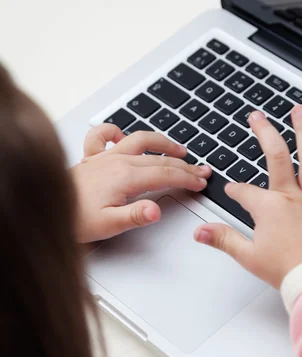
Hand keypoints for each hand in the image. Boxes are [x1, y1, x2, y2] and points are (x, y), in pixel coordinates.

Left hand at [71, 124, 210, 242]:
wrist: (46, 208)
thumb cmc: (76, 219)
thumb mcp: (108, 225)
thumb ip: (135, 216)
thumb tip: (156, 211)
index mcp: (125, 177)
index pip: (166, 174)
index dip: (187, 178)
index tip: (201, 182)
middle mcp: (117, 161)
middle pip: (159, 159)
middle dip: (184, 165)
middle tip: (201, 171)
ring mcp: (105, 157)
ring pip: (140, 141)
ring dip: (162, 143)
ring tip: (179, 149)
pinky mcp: (92, 158)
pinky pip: (103, 135)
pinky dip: (115, 132)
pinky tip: (123, 136)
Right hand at [194, 106, 301, 288]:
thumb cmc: (287, 270)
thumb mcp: (247, 256)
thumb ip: (222, 239)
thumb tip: (199, 232)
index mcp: (268, 208)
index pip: (244, 192)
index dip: (235, 190)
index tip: (233, 190)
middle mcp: (291, 196)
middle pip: (276, 156)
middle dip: (264, 132)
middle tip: (257, 117)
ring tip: (299, 111)